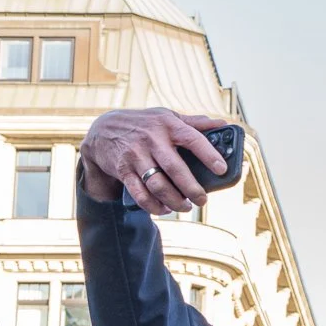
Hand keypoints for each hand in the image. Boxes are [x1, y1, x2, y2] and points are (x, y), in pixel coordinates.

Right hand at [80, 108, 229, 214]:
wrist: (102, 129)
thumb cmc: (143, 123)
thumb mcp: (167, 116)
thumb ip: (194, 122)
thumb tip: (223, 124)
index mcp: (168, 125)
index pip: (192, 139)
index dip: (209, 155)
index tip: (221, 169)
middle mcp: (152, 139)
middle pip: (175, 168)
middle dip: (192, 188)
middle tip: (202, 199)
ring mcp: (136, 156)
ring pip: (158, 185)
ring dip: (174, 201)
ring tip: (185, 207)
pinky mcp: (123, 170)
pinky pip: (140, 193)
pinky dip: (154, 206)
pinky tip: (164, 209)